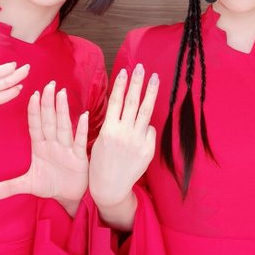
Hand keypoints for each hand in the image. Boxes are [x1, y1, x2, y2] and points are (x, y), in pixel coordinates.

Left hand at [0, 81, 88, 216]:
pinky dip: (82, 130)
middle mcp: (54, 145)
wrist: (69, 197)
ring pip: (64, 127)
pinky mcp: (79, 158)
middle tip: (49, 84)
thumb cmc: (50, 185)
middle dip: (48, 103)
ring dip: (63, 111)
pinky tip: (83, 116)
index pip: (36, 126)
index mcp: (40, 148)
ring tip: (61, 94)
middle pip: (50, 121)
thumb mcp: (26, 186)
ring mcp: (67, 150)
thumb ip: (6, 188)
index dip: (34, 111)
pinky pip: (80, 142)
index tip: (33, 94)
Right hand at [89, 64, 157, 211]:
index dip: (121, 85)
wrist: (111, 187)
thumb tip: (126, 108)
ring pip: (146, 112)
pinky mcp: (148, 149)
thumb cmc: (101, 162)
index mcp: (109, 130)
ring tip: (154, 78)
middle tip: (141, 67)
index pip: (117, 101)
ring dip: (150, 92)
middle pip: (133, 102)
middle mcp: (124, 134)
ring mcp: (138, 141)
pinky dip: (146, 126)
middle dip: (137, 83)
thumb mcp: (100, 140)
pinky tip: (142, 128)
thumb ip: (113, 124)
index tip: (125, 71)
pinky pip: (150, 130)